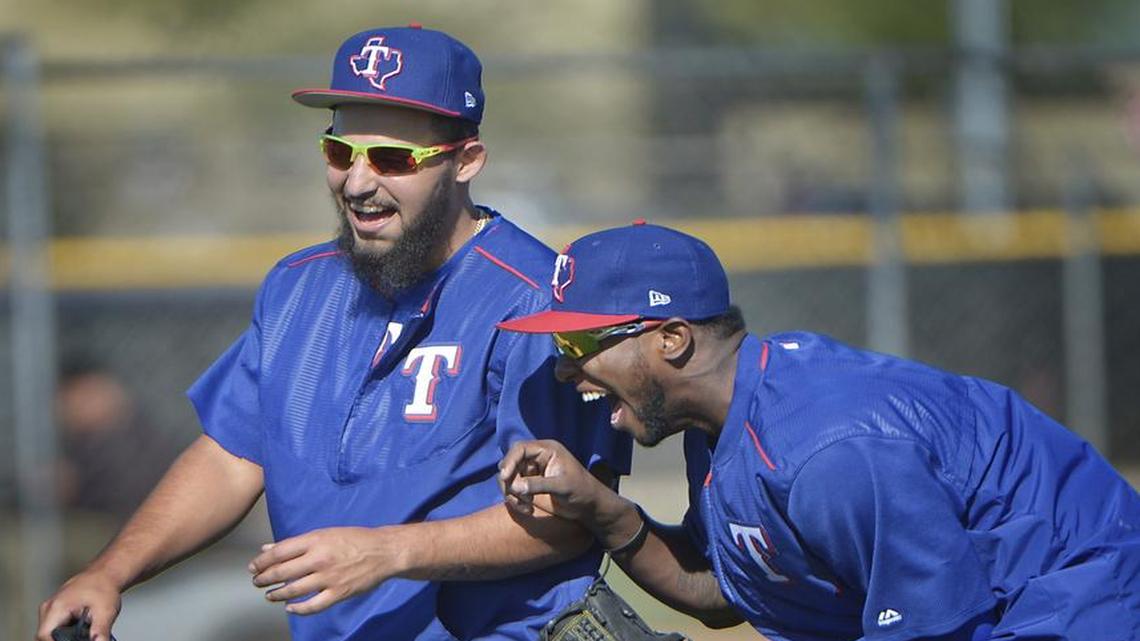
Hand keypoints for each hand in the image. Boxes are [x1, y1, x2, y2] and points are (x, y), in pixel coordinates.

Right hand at [37, 571, 121, 640]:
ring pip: (50, 633)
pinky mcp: (56, 613)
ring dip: (65, 637)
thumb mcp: (105, 611)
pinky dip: (66, 634)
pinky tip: (80, 631)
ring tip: (83, 631)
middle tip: (81, 637)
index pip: (44, 635)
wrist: (105, 574)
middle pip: (45, 636)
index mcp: (56, 607)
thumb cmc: (103, 586)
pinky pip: (55, 629)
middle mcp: (49, 608)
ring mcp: (51, 610)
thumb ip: (100, 631)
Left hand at [248, 526, 406, 614]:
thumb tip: (268, 549)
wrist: (383, 551)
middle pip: (282, 572)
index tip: (254, 567)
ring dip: (277, 594)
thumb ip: (296, 543)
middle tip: (257, 581)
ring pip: (293, 590)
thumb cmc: (354, 539)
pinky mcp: (338, 593)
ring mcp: (329, 578)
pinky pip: (313, 606)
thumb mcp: (325, 533)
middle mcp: (319, 559)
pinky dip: (298, 609)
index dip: (262, 561)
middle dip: (264, 578)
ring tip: (269, 595)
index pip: (279, 552)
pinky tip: (290, 607)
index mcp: (316, 540)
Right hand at [498, 439, 606, 522]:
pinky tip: (528, 510)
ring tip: (527, 507)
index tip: (505, 478)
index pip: (520, 449)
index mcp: (547, 450)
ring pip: (509, 478)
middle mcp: (537, 458)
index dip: (509, 461)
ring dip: (512, 494)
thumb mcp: (562, 487)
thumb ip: (539, 485)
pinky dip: (515, 501)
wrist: (588, 507)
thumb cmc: (581, 491)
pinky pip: (513, 490)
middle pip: (510, 463)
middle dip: (509, 481)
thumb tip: (515, 486)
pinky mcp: (529, 485)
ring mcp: (532, 472)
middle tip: (516, 496)